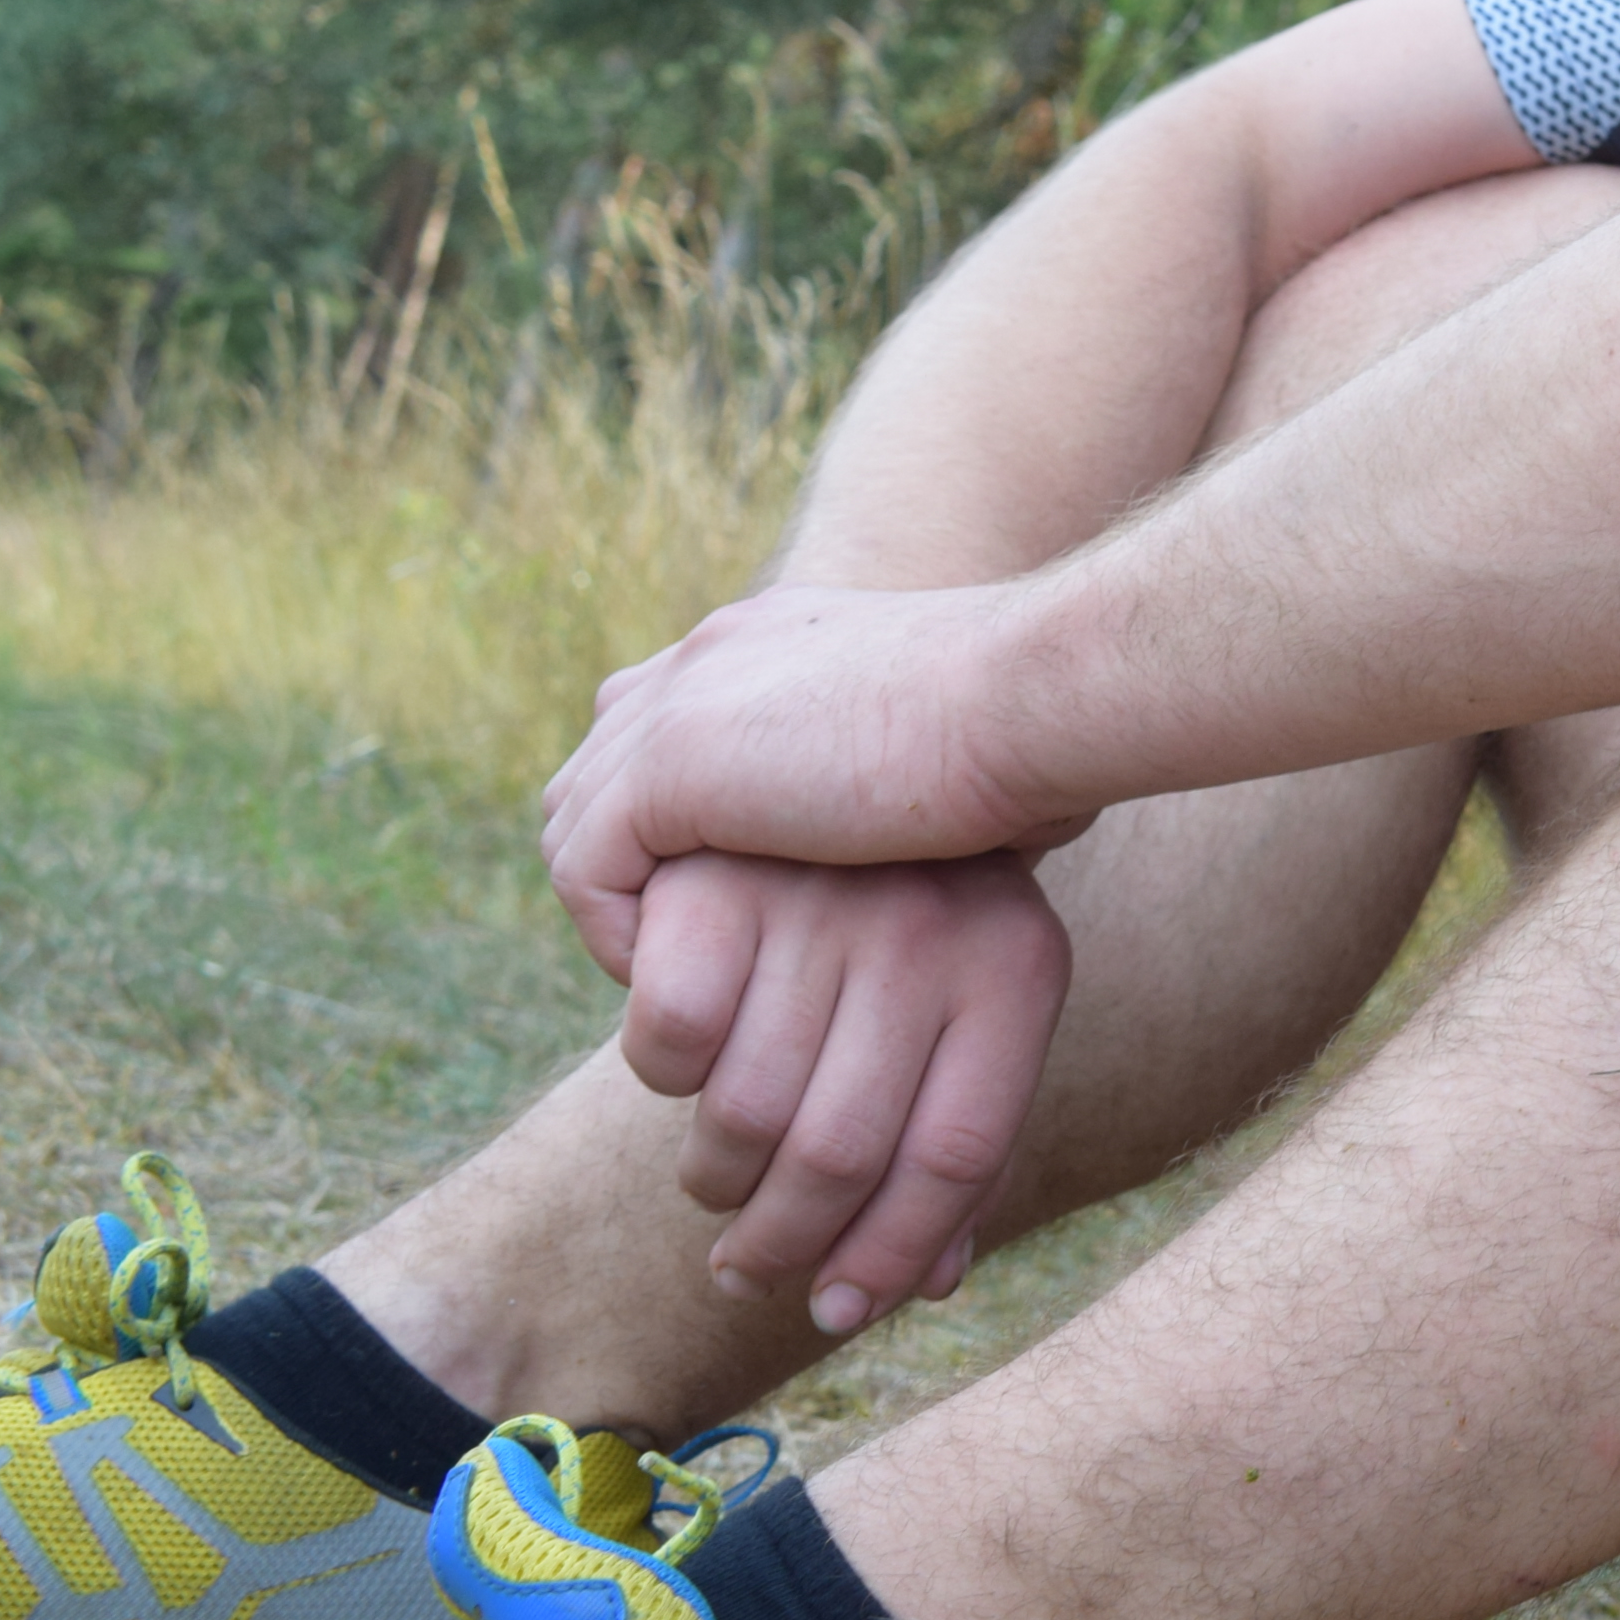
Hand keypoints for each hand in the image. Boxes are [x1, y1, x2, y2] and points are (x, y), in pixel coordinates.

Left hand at [544, 578, 1087, 983]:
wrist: (1031, 698)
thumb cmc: (1042, 736)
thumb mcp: (954, 751)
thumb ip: (902, 776)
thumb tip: (952, 845)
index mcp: (776, 636)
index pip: (669, 722)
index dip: (676, 821)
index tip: (727, 905)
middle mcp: (713, 654)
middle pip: (601, 766)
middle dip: (623, 866)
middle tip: (680, 957)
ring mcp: (682, 700)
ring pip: (576, 822)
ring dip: (616, 910)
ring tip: (677, 983)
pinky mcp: (668, 763)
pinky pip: (585, 869)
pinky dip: (617, 933)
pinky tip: (680, 978)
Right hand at [620, 850, 1073, 1334]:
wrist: (882, 721)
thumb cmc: (930, 900)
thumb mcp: (979, 995)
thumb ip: (954, 1129)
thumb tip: (925, 1285)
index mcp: (1019, 968)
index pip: (958, 1158)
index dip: (894, 1257)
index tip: (841, 1312)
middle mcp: (933, 932)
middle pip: (841, 1154)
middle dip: (782, 1243)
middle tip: (749, 1268)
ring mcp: (824, 900)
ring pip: (745, 1110)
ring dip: (715, 1179)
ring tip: (719, 1182)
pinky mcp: (719, 877)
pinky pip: (668, 1036)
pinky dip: (662, 1073)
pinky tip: (683, 1067)